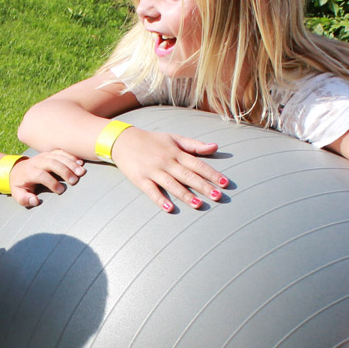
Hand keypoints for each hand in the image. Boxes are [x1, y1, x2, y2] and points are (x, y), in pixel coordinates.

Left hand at [8, 150, 85, 206]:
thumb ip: (24, 199)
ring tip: (81, 172)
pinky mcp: (50, 153)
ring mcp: (44, 156)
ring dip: (71, 163)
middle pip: (52, 163)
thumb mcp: (17, 194)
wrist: (17, 169)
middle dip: (64, 171)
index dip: (51, 182)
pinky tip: (80, 163)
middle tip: (74, 180)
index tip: (60, 190)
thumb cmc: (20, 184)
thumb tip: (35, 201)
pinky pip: (61, 152)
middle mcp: (37, 162)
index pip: (41, 175)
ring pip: (58, 156)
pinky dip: (71, 156)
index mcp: (29, 172)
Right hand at [111, 127, 227, 211]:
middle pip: (188, 176)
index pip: (198, 164)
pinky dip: (160, 200)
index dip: (212, 174)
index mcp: (176, 153)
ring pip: (172, 184)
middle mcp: (167, 162)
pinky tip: (169, 208)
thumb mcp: (174, 138)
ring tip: (199, 204)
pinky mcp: (140, 179)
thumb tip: (215, 146)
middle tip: (218, 196)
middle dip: (203, 186)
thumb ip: (195, 145)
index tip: (225, 183)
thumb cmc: (152, 140)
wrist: (124, 140)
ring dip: (185, 195)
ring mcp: (153, 171)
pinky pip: (152, 191)